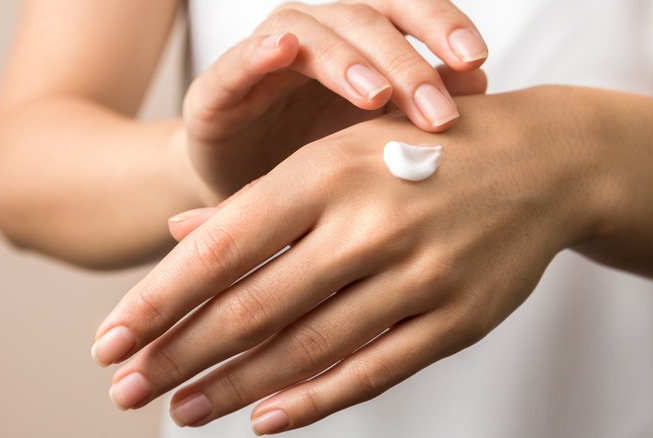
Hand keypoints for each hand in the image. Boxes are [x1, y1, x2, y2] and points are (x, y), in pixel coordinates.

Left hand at [93, 86, 607, 432]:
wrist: (543, 163)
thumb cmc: (423, 152)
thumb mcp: (339, 153)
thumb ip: (260, 201)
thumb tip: (179, 235)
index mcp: (328, 171)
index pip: (222, 247)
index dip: (157, 299)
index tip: (109, 339)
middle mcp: (369, 224)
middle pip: (252, 307)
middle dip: (179, 354)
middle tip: (125, 388)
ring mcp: (418, 275)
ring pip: (306, 349)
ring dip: (234, 387)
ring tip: (181, 411)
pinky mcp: (456, 318)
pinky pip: (373, 371)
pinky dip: (313, 400)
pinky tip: (263, 419)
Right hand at [184, 0, 487, 200]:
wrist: (248, 208)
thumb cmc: (319, 169)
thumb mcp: (376, 141)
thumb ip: (418, 106)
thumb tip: (479, 81)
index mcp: (358, 47)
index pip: (403, 14)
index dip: (439, 25)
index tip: (475, 60)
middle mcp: (314, 41)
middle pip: (364, 20)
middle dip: (404, 62)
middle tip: (437, 113)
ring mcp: (264, 62)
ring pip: (308, 32)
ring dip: (345, 59)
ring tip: (376, 96)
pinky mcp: (216, 91)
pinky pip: (235, 61)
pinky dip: (259, 50)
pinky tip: (283, 50)